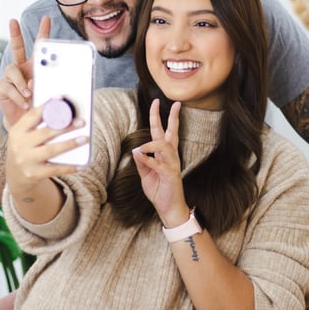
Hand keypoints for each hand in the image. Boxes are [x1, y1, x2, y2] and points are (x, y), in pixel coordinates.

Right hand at [0, 16, 50, 126]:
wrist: (27, 122)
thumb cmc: (40, 105)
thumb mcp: (48, 94)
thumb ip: (48, 87)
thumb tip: (41, 83)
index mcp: (35, 67)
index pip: (39, 48)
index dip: (43, 32)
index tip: (47, 18)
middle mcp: (21, 68)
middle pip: (16, 48)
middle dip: (15, 34)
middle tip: (13, 21)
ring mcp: (10, 77)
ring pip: (12, 70)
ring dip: (21, 82)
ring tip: (30, 93)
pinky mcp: (3, 88)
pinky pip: (9, 87)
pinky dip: (18, 96)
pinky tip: (25, 103)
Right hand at [6, 104, 86, 195]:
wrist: (14, 176)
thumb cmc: (24, 149)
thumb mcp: (23, 135)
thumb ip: (36, 124)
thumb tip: (62, 110)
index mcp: (17, 131)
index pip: (33, 116)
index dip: (48, 106)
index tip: (62, 99)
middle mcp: (20, 145)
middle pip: (46, 132)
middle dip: (65, 126)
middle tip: (81, 121)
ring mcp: (26, 160)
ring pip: (51, 150)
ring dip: (70, 144)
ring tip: (85, 139)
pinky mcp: (34, 173)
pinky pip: (55, 169)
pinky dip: (69, 167)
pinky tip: (81, 165)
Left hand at [132, 99, 188, 226]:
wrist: (168, 207)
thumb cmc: (159, 190)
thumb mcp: (146, 174)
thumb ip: (142, 162)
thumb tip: (136, 150)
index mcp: (164, 154)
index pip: (162, 131)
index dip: (159, 116)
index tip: (157, 101)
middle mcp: (171, 156)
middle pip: (171, 132)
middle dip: (171, 116)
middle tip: (169, 103)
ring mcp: (172, 164)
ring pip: (164, 146)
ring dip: (150, 144)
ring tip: (140, 148)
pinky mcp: (170, 175)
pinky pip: (158, 164)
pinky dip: (147, 159)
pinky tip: (139, 155)